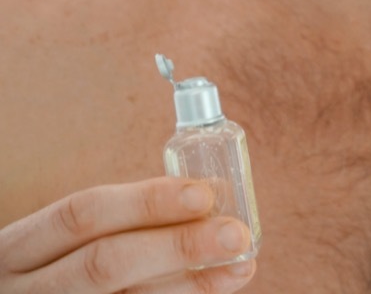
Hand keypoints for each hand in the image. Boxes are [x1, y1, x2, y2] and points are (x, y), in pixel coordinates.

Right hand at [0, 178, 255, 292]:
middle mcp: (27, 291)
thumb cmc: (54, 271)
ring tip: (240, 267)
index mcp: (18, 250)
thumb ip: (119, 222)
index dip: (146, 202)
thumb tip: (210, 196)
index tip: (205, 194)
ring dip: (192, 284)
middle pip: (106, 264)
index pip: (82, 215)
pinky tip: (214, 289)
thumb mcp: (59, 245)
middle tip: (236, 234)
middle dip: (178, 246)